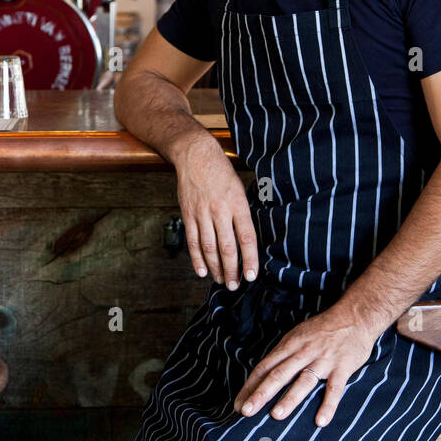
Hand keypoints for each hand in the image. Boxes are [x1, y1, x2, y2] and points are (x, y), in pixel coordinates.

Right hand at [174, 135, 258, 289]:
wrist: (195, 155)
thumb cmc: (222, 171)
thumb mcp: (240, 188)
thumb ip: (243, 212)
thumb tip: (249, 239)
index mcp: (237, 204)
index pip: (246, 237)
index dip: (250, 259)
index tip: (252, 275)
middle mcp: (220, 210)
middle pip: (227, 248)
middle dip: (232, 270)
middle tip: (235, 285)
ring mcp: (202, 214)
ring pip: (209, 248)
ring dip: (216, 268)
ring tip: (221, 281)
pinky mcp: (188, 214)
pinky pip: (192, 241)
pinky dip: (197, 259)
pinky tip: (202, 271)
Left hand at [233, 306, 381, 427]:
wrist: (355, 315)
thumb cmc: (323, 329)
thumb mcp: (298, 335)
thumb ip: (284, 355)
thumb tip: (263, 375)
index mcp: (290, 345)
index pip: (264, 367)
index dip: (250, 386)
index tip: (238, 405)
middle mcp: (303, 352)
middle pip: (279, 374)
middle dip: (261, 394)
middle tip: (246, 412)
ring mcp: (323, 360)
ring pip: (303, 381)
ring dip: (289, 398)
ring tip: (276, 415)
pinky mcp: (343, 367)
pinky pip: (334, 388)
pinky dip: (328, 405)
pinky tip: (321, 421)